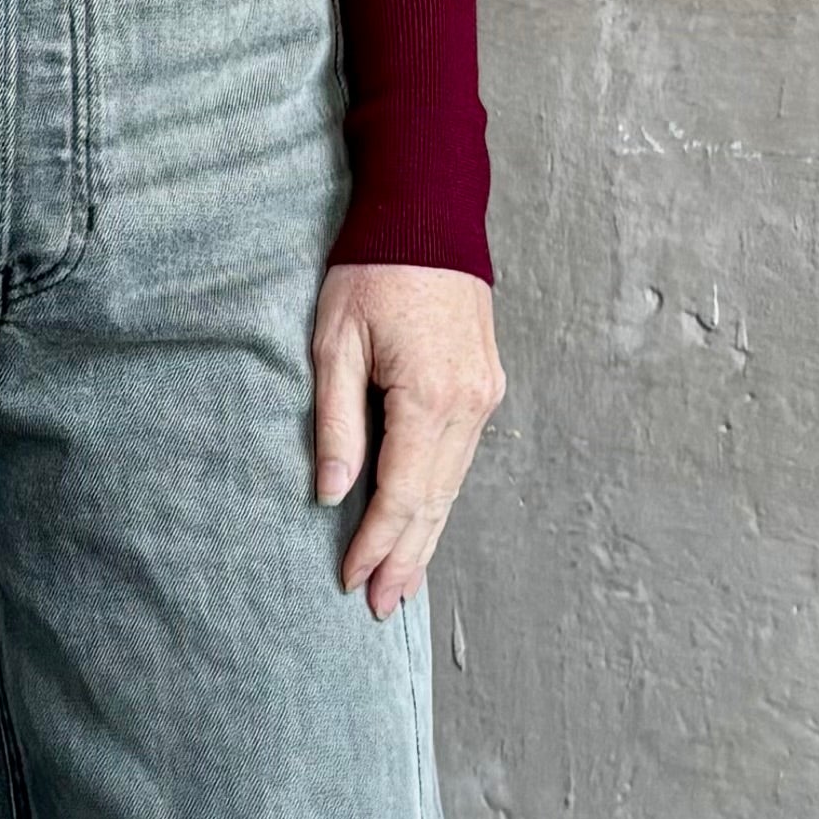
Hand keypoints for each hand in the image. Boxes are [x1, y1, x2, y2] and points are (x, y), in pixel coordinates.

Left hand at [311, 259, 503, 617]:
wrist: (429, 213)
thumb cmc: (372, 270)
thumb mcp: (334, 343)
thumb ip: (336, 423)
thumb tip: (331, 493)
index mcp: (431, 395)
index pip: (400, 492)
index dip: (375, 543)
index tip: (349, 581)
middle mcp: (470, 404)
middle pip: (434, 501)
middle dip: (404, 557)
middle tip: (380, 605)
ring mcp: (485, 395)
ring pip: (453, 485)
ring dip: (425, 535)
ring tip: (400, 582)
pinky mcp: (486, 385)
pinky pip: (461, 458)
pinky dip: (440, 496)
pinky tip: (423, 522)